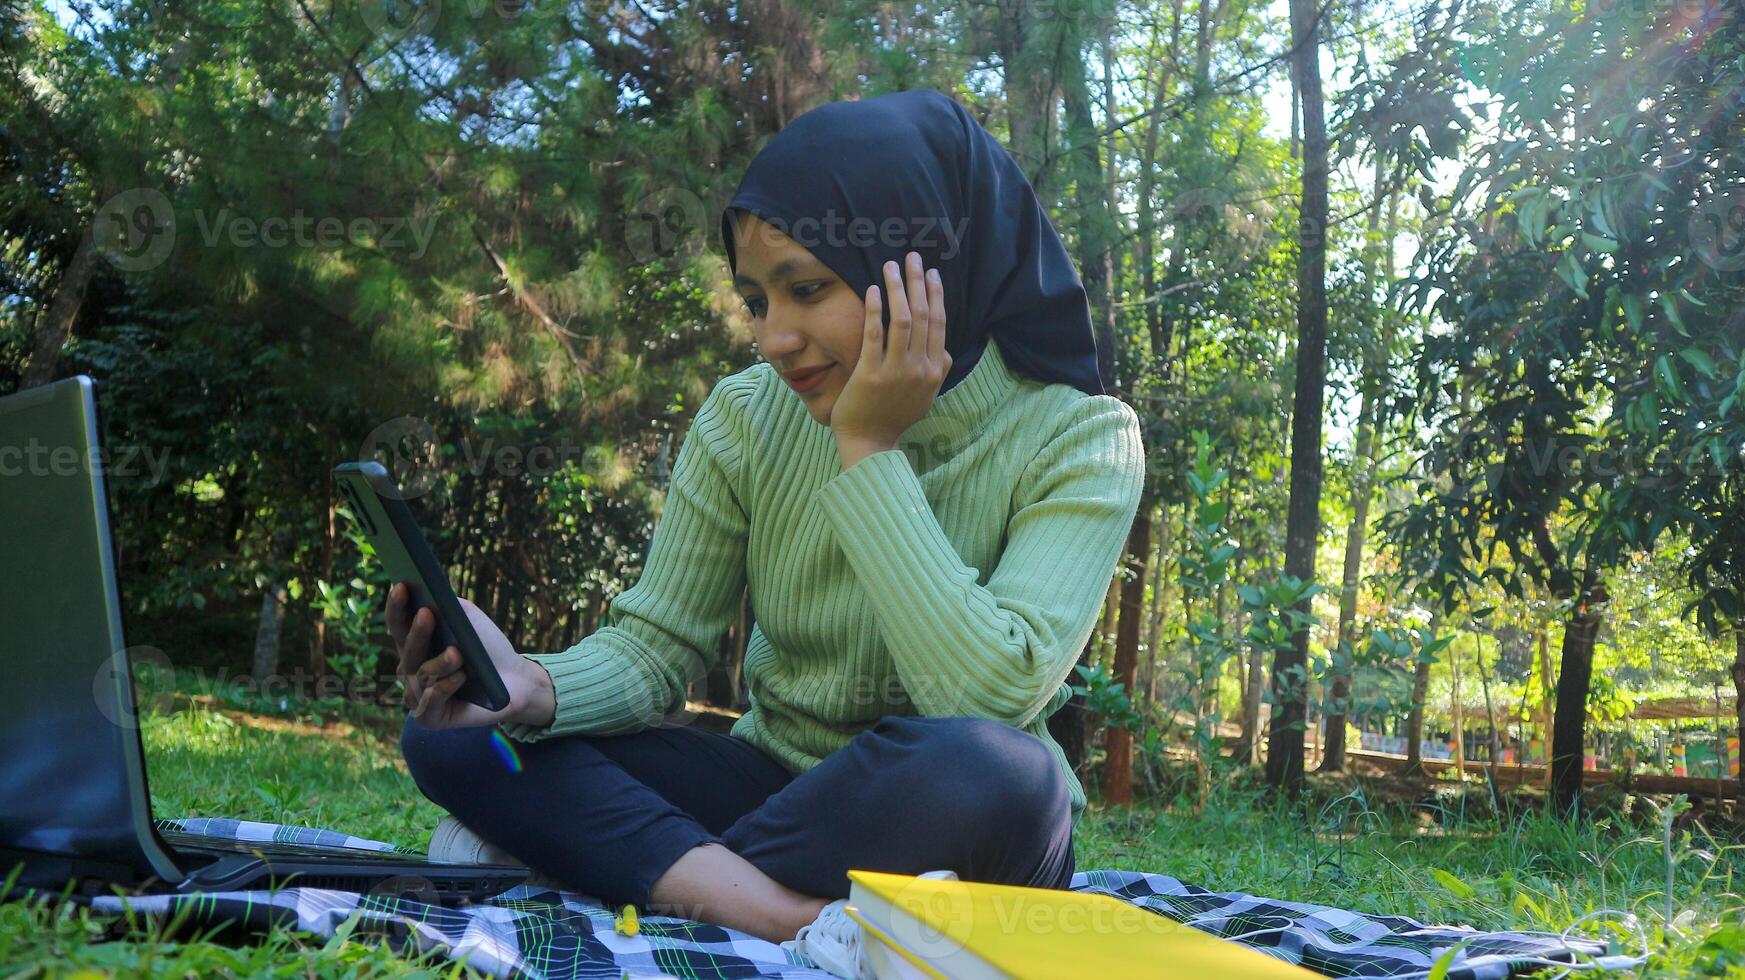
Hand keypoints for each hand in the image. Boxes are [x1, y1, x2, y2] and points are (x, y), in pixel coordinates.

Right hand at [387, 582, 552, 731]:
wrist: (514, 680)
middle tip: (427, 613)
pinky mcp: (429, 717)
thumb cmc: (487, 648)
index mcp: (414, 644)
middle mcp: (410, 670)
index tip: (401, 586)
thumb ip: (449, 606)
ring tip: (457, 653)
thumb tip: (430, 597)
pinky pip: (431, 701)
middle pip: (407, 648)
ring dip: (440, 663)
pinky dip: (446, 687)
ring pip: (421, 675)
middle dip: (417, 631)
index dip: (396, 606)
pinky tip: (460, 677)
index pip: (397, 623)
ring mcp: (416, 695)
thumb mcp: (469, 620)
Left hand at [830, 250, 950, 456]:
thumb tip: (947, 349)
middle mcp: (920, 368)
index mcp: (935, 370)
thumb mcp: (927, 395)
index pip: (938, 323)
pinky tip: (872, 290)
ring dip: (898, 289)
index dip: (935, 295)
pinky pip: (874, 334)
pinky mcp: (871, 373)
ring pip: (902, 320)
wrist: (871, 441)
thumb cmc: (897, 416)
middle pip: (922, 315)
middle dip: (918, 282)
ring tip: (890, 266)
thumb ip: (939, 370)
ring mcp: (896, 371)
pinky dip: (875, 309)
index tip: (930, 273)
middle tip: (912, 257)